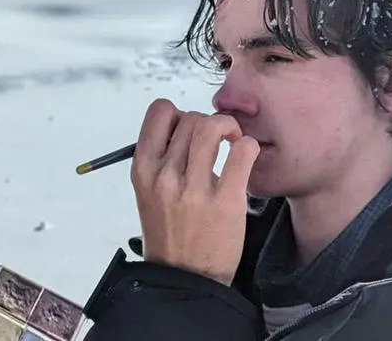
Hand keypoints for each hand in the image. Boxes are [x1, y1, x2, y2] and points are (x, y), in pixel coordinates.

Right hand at [131, 99, 258, 285]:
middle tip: (218, 140)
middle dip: (208, 123)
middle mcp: (164, 176)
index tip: (189, 131)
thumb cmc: (170, 233)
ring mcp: (194, 189)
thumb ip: (162, 159)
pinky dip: (248, 146)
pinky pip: (243, 150)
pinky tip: (245, 157)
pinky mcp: (225, 201)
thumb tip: (186, 125)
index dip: (179, 113)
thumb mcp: (149, 192)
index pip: (160, 111)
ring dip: (229, 127)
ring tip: (233, 142)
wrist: (185, 279)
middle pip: (191, 117)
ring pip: (214, 126)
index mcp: (143, 169)